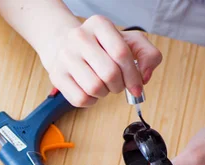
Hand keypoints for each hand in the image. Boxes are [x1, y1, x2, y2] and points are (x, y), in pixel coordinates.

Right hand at [40, 15, 162, 106]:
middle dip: (119, 86)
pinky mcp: (56, 76)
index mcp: (99, 24)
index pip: (121, 53)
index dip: (133, 75)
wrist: (65, 46)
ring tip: (103, 86)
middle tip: (118, 86)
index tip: (138, 88)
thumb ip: (148, 55)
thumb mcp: (128, 42)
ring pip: (94, 88)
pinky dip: (91, 101)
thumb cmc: (101, 47)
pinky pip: (80, 99)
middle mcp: (79, 37)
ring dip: (105, 93)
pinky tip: (91, 92)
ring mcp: (65, 56)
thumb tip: (145, 77)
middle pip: (109, 73)